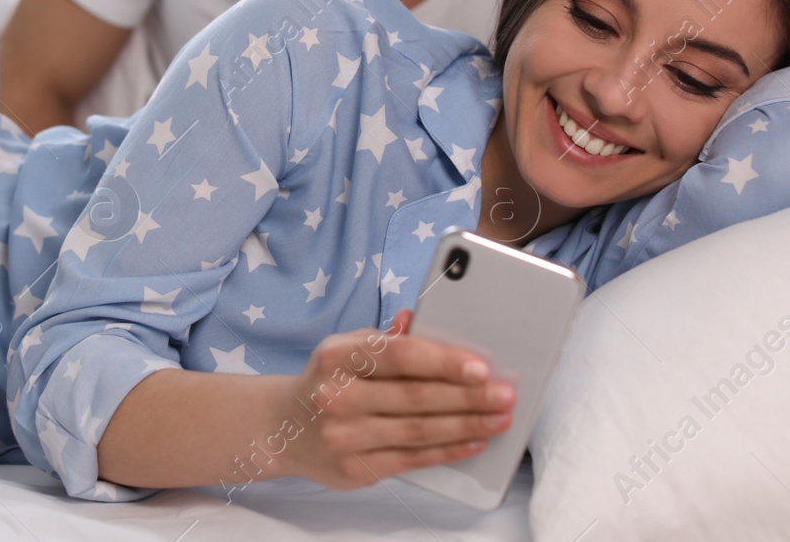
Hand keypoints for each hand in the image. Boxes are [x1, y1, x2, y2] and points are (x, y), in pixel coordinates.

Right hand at [276, 309, 514, 488]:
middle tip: (505, 394)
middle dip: (468, 397)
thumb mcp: (348, 347)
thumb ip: (386, 338)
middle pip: (416, 397)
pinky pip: (411, 459)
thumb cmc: (330, 379)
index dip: (443, 361)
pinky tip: (473, 442)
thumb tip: (421, 320)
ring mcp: (344, 436)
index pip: (399, 356)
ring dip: (466, 425)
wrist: (285, 427)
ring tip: (498, 419)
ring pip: (418, 431)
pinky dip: (447, 451)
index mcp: (338, 356)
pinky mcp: (354, 469)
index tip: (481, 366)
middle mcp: (336, 396)